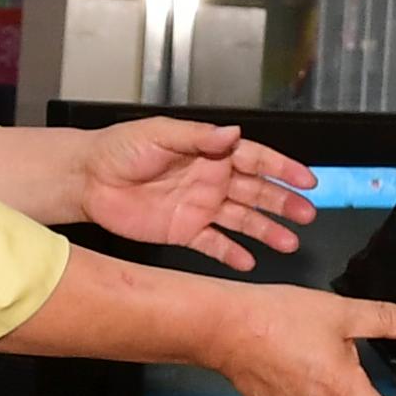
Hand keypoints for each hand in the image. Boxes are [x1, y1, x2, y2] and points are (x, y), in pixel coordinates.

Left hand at [82, 120, 315, 270]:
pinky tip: (249, 262)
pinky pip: (213, 244)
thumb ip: (198, 137)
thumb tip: (231, 134)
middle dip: (283, 203)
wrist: (88, 179)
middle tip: (306, 214)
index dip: (282, 169)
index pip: (255, 159)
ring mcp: (199, 207)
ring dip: (265, 231)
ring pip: (241, 220)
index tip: (307, 180)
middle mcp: (210, 180)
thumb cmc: (119, 148)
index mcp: (209, 152)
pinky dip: (231, 253)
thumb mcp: (160, 134)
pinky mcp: (184, 232)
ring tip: (288, 243)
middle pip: (256, 192)